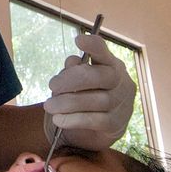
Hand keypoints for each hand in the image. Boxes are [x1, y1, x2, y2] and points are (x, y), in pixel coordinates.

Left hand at [44, 34, 136, 149]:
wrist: (93, 131)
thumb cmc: (85, 97)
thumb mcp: (77, 81)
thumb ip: (74, 70)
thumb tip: (72, 62)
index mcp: (112, 65)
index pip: (104, 52)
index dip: (93, 45)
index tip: (78, 40)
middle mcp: (121, 82)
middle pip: (98, 76)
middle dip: (71, 80)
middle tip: (52, 85)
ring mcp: (121, 104)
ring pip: (95, 100)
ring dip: (67, 102)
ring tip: (49, 106)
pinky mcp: (115, 125)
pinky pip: (93, 120)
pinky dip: (73, 119)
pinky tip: (59, 119)